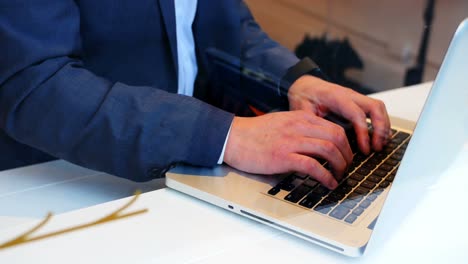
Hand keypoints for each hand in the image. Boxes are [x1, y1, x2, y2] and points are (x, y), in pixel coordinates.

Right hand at [224, 111, 353, 188]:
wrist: (233, 137)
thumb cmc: (254, 133)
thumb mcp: (282, 122)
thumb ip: (300, 128)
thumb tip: (318, 142)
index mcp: (300, 117)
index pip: (334, 127)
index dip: (346, 144)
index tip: (346, 156)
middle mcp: (299, 127)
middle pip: (337, 137)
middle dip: (347, 155)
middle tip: (346, 167)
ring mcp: (291, 141)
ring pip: (329, 150)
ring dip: (340, 166)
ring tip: (339, 176)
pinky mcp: (283, 157)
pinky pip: (313, 166)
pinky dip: (326, 177)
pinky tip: (328, 183)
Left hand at [288, 75, 390, 154]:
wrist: (303, 86)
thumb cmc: (303, 97)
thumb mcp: (302, 111)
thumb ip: (313, 125)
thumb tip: (323, 144)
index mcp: (335, 96)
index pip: (356, 113)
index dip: (363, 132)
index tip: (365, 149)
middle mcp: (349, 95)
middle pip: (375, 107)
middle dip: (380, 129)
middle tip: (376, 148)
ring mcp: (355, 97)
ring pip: (378, 108)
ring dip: (383, 127)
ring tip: (379, 146)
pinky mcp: (357, 102)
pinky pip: (375, 110)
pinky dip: (380, 124)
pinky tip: (378, 138)